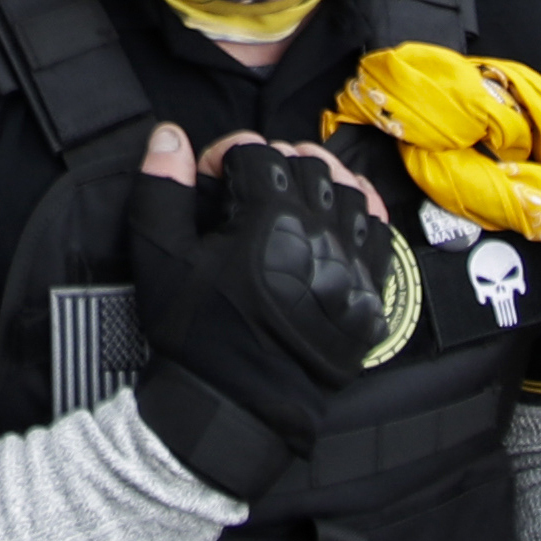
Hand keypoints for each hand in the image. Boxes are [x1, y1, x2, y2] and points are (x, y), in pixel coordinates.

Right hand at [129, 127, 390, 498]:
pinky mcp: (371, 296)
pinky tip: (341, 217)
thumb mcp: (160, 256)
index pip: (257, 150)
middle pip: (308, 164)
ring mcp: (352, 266)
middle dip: (274, 159)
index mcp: (269, 219)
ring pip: (351, 193)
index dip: (226, 152)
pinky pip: (381, 237)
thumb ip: (162, 187)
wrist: (238, 406)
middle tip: (247, 183)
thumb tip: (170, 133)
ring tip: (293, 193)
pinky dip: (363, 214)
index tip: (208, 175)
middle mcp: (320, 234)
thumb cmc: (197, 331)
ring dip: (321, 181)